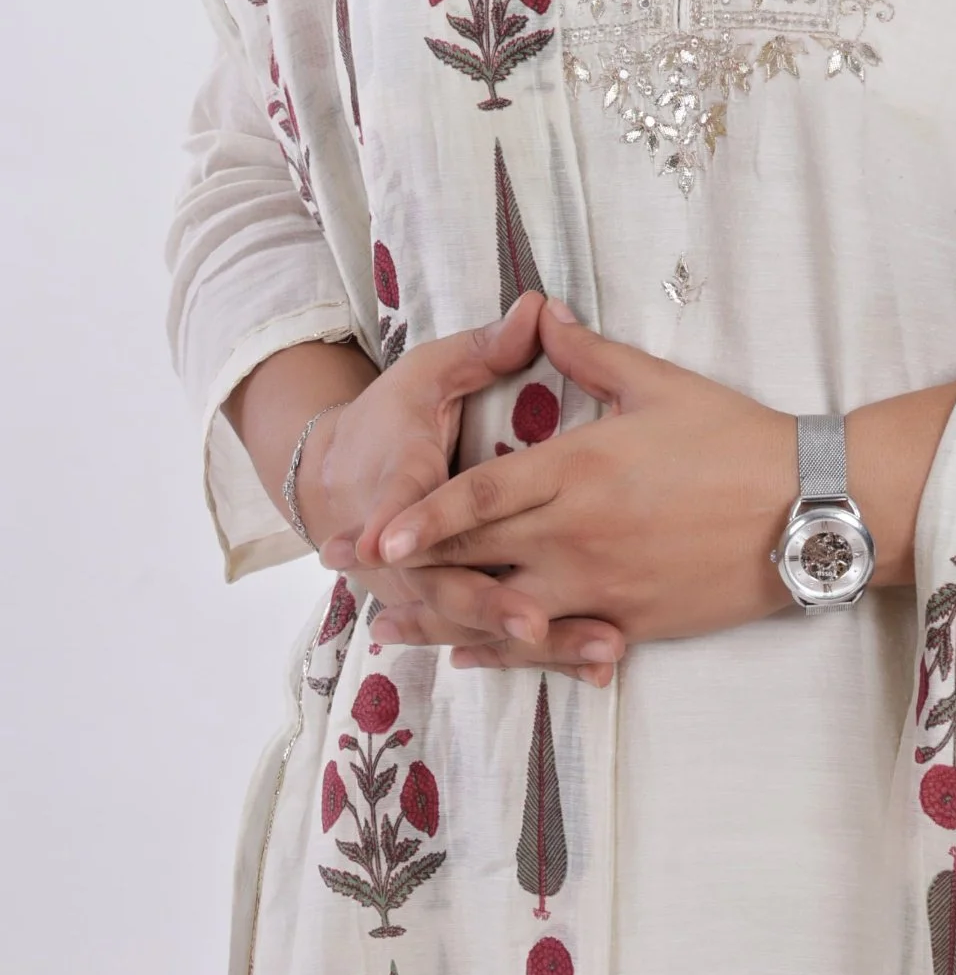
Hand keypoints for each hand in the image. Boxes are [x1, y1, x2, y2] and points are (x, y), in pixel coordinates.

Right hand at [305, 295, 626, 686]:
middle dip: (495, 606)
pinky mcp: (443, 604)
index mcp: (398, 476)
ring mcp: (422, 585)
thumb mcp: (430, 371)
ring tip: (605, 650)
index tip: (429, 541)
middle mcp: (402, 549)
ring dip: (533, 641)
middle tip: (548, 620)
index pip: (409, 501)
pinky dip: (538, 656)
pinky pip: (491, 639)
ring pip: (476, 622)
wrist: (331, 476)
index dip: (417, 525)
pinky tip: (596, 669)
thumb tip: (536, 306)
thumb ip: (485, 348)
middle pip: (447, 583)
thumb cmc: (392, 416)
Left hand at [365, 301, 800, 671]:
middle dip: (408, 566)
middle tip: (349, 574)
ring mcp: (603, 587)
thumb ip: (589, 353)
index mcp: (579, 470)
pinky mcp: (631, 622)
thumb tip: (541, 311)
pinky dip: (505, 653)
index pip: (481, 498)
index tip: (370, 535)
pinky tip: (469, 654)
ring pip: (503, 613)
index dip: (420, 519)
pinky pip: (554, 645)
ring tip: (389, 630)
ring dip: (441, 621)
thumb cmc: (735, 437)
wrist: (807, 507)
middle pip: (476, 558)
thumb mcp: (658, 383)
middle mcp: (578, 536)